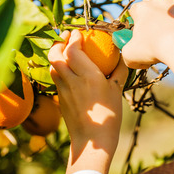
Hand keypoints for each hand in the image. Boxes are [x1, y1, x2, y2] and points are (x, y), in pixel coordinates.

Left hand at [48, 30, 127, 173]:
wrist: (93, 140)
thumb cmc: (109, 115)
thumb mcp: (117, 91)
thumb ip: (119, 71)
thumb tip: (122, 56)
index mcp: (88, 76)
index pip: (73, 49)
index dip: (74, 37)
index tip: (79, 32)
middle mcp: (72, 80)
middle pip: (55, 55)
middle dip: (58, 42)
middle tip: (66, 36)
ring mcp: (63, 90)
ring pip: (52, 66)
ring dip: (56, 54)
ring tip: (64, 50)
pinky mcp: (59, 99)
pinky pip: (55, 78)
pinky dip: (57, 68)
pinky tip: (66, 69)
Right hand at [122, 0, 173, 93]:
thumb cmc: (154, 49)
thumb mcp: (131, 56)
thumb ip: (126, 54)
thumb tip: (131, 57)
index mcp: (141, 9)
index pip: (134, 10)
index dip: (136, 20)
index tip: (140, 31)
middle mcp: (158, 1)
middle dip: (151, 8)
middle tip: (156, 26)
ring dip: (171, 9)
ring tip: (173, 25)